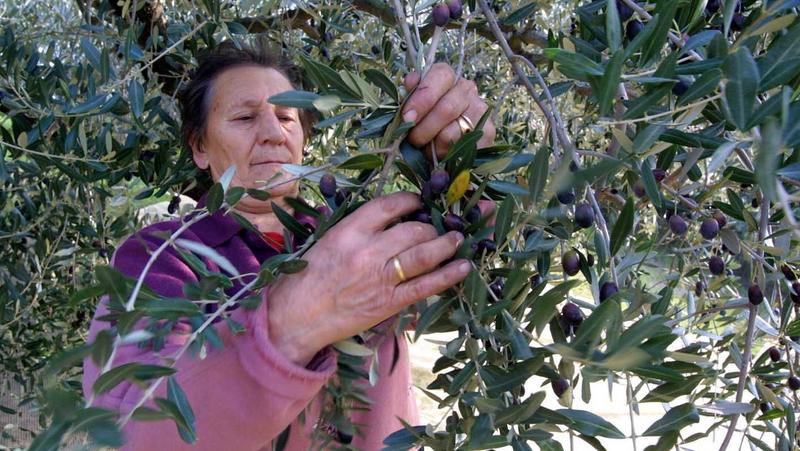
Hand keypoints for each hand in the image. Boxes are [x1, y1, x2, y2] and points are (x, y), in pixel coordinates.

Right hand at [266, 192, 471, 365]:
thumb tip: (389, 217)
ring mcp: (380, 277)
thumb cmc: (306, 278)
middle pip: (413, 229)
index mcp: (348, 231)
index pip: (388, 205)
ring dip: (447, 243)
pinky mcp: (389, 302)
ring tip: (458, 238)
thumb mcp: (326, 241)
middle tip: (439, 226)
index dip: (410, 201)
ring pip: (425, 253)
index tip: (418, 202)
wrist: (295, 318)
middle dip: (432, 226)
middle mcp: (367, 251)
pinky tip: (463, 266)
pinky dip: (449, 274)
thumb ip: (356, 228)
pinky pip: (426, 285)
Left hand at [402, 63, 495, 159]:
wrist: (446, 148)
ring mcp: (480, 108)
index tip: (407, 118)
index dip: (422, 98)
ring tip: (427, 148)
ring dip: (433, 146)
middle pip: (446, 109)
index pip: (440, 76)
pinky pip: (461, 147)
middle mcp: (466, 87)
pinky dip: (446, 155)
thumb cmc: (424, 122)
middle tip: (413, 140)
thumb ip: (410, 95)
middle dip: (424, 129)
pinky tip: (442, 154)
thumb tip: (411, 82)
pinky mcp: (488, 131)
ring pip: (451, 132)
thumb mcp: (412, 108)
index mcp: (446, 77)